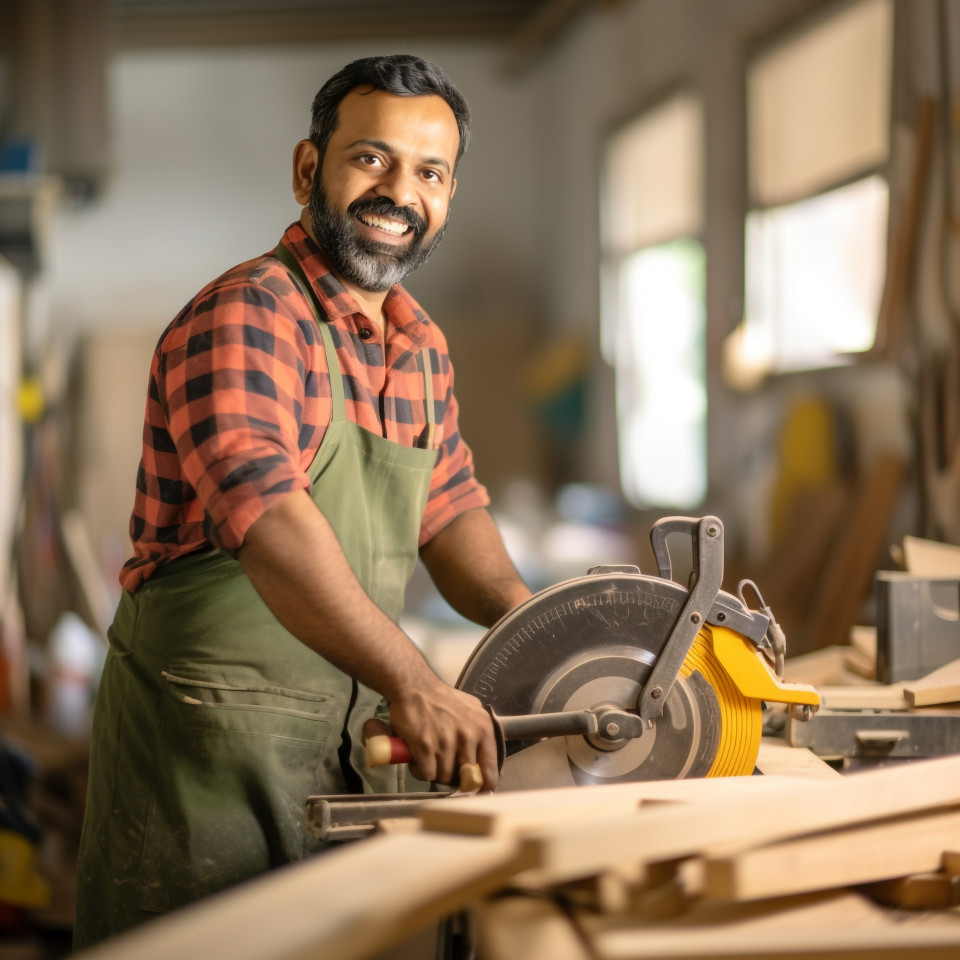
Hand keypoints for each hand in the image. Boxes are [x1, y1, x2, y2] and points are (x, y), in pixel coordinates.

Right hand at [376, 679, 498, 790]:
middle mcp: (468, 736)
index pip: (489, 771)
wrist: (415, 687)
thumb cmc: (442, 699)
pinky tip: (418, 758)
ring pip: (444, 777)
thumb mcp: (472, 710)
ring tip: (429, 757)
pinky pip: (426, 773)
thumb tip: (485, 759)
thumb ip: (480, 732)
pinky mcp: (426, 745)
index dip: (483, 786)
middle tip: (446, 769)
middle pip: (465, 778)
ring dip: (434, 772)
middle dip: (454, 778)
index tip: (478, 792)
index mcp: (483, 729)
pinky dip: (420, 771)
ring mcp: (446, 741)